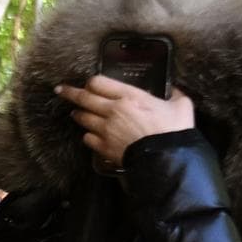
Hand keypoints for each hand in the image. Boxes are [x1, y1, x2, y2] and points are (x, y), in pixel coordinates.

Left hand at [54, 76, 194, 166]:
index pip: (99, 83)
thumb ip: (175, 95)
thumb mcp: (181, 106)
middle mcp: (112, 110)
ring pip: (83, 118)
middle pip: (83, 98)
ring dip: (79, 115)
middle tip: (60, 90)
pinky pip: (87, 138)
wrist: (166, 159)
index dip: (91, 83)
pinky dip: (88, 136)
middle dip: (70, 93)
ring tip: (76, 113)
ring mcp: (105, 130)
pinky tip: (91, 135)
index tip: (88, 83)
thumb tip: (175, 90)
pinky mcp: (103, 147)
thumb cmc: (174, 130)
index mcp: (129, 96)